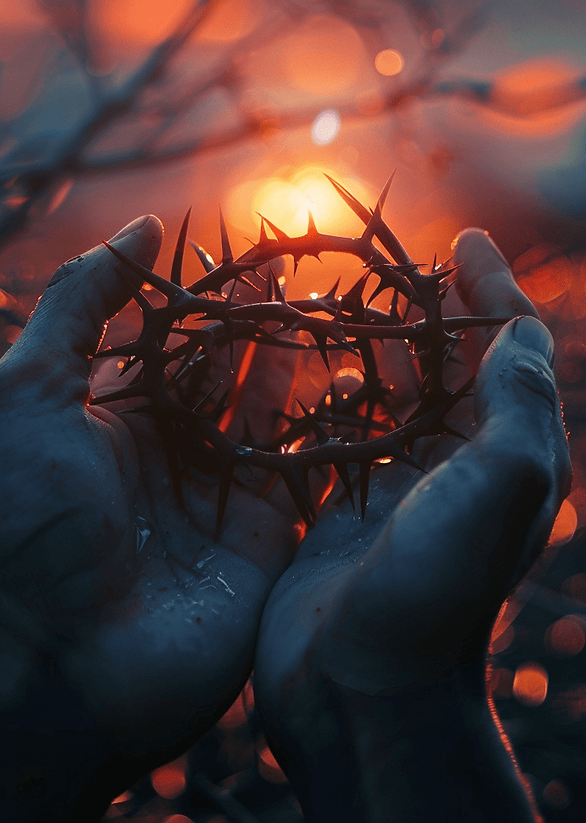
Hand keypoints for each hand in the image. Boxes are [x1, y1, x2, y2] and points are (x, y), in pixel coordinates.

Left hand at [0, 216, 299, 822]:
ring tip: (338, 310)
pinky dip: (331, 434)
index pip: (176, 346)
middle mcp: (168, 458)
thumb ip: (84, 301)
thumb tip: (143, 227)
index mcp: (112, 422)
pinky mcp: (261, 544)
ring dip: (301, 367)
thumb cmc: (21, 516)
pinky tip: (359, 382)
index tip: (257, 253)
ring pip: (271, 418)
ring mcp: (217, 502)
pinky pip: (304, 477)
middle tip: (310, 272)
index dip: (214, 300)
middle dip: (264, 325)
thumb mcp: (28, 387)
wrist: (45, 662)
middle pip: (229, 377)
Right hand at [253, 229, 571, 822]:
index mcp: (502, 455)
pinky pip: (338, 432)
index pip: (506, 351)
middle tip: (396, 257)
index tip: (465, 239)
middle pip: (447, 364)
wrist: (367, 688)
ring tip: (346, 295)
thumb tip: (523, 323)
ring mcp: (396, 488)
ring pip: (391, 393)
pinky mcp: (341, 509)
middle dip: (428, 307)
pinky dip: (328, 392)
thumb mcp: (503, 482)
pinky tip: (307, 366)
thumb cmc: (441, 584)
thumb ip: (518, 401)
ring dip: (376, 342)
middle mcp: (456, 467)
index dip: (490, 291)